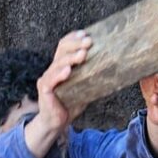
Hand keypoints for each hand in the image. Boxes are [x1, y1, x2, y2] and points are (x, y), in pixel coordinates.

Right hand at [25, 31, 92, 157]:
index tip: (86, 33)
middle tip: (89, 42)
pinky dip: (59, 74)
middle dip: (76, 44)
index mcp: (60, 66)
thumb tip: (112, 69)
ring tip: (83, 54)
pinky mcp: (44, 90)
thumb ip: (91, 78)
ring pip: (58, 63)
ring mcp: (47, 79)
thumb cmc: (70, 105)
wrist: (56, 124)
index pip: (64, 46)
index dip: (73, 38)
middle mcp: (52, 69)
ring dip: (71, 57)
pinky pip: (51, 79)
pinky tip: (67, 70)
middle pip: (61, 50)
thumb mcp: (84, 88)